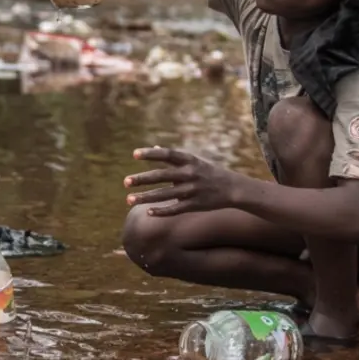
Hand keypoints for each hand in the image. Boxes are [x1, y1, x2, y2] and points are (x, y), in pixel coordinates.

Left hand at [124, 147, 239, 215]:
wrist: (233, 188)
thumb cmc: (208, 172)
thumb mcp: (193, 161)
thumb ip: (172, 157)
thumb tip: (153, 147)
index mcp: (190, 160)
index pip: (167, 154)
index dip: (151, 154)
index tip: (134, 154)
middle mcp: (190, 174)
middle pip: (162, 175)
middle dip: (143, 179)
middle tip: (125, 181)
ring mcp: (193, 190)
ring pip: (165, 194)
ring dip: (146, 197)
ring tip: (128, 200)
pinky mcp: (195, 205)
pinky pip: (175, 209)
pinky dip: (162, 210)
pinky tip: (148, 212)